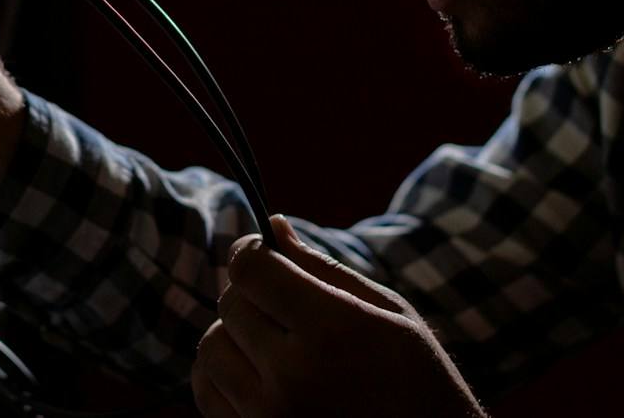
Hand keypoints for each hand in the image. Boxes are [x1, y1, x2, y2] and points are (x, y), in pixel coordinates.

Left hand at [192, 216, 484, 417]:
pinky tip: (256, 373)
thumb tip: (272, 226)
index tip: (264, 254)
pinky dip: (222, 375)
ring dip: (233, 335)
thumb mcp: (387, 312)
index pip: (251, 269)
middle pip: (230, 304)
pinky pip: (207, 392)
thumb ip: (322, 268)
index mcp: (331, 330)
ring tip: (272, 343)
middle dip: (251, 294)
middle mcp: (293, 376)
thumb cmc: (417, 377)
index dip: (252, 252)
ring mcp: (269, 416)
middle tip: (282, 305)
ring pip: (211, 347)